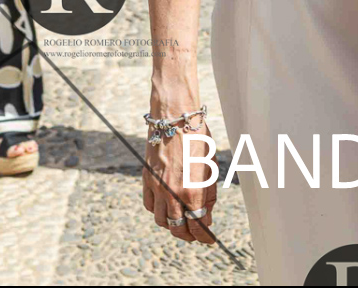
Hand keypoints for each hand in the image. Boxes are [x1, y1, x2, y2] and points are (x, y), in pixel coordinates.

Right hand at [141, 119, 219, 244]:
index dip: (205, 236)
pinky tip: (167, 208)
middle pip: (178, 228)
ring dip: (172, 226)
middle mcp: (172, 192)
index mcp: (192, 190)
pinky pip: (150, 206)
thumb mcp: (211, 166)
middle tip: (197, 236)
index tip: (210, 240)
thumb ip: (208, 195)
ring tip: (182, 223)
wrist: (173, 117)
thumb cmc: (197, 138)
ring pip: (161, 220)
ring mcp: (157, 187)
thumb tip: (206, 216)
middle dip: (189, 236)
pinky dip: (159, 212)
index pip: (198, 224)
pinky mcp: (146, 180)